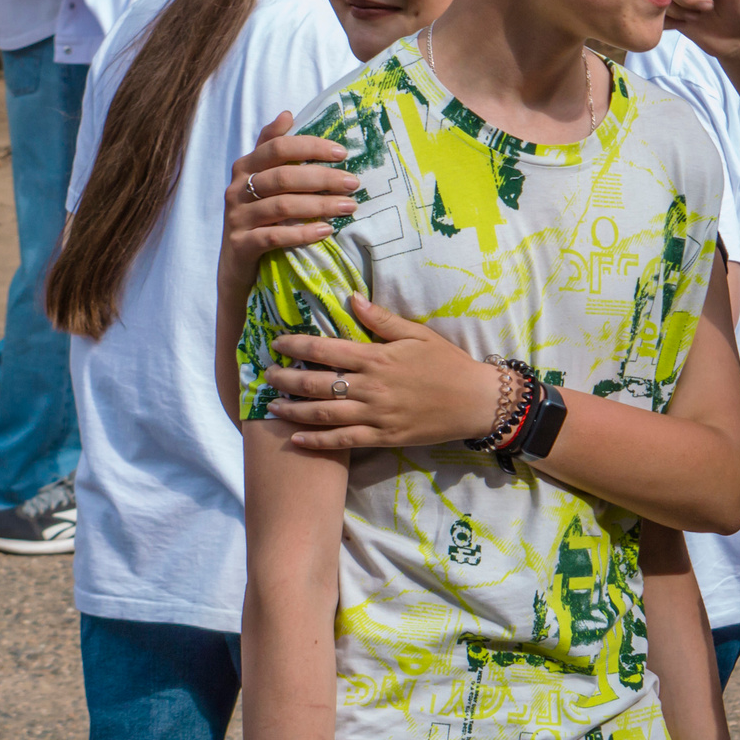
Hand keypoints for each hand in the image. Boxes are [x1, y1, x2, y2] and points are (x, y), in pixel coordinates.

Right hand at [223, 112, 361, 289]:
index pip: (277, 147)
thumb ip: (272, 149)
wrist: (235, 265)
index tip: (342, 153)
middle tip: (353, 183)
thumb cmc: (257, 218)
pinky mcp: (240, 244)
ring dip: (319, 206)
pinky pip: (274, 236)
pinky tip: (325, 232)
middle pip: (283, 176)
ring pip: (281, 206)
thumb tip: (287, 113)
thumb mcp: (262, 182)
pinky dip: (302, 233)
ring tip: (348, 207)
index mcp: (245, 167)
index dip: (310, 146)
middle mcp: (237, 188)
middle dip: (322, 178)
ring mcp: (236, 217)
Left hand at [264, 295, 502, 448]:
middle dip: (285, 378)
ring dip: (293, 410)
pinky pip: (343, 442)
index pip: (325, 349)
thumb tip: (351, 297)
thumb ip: (381, 318)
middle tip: (263, 375)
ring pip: (324, 414)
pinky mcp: (383, 437)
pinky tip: (296, 440)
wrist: (475, 401)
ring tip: (271, 405)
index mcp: (376, 357)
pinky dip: (318, 442)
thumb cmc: (447, 363)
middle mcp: (370, 387)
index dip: (296, 345)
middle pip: (316, 383)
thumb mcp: (417, 333)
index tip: (276, 343)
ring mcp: (375, 415)